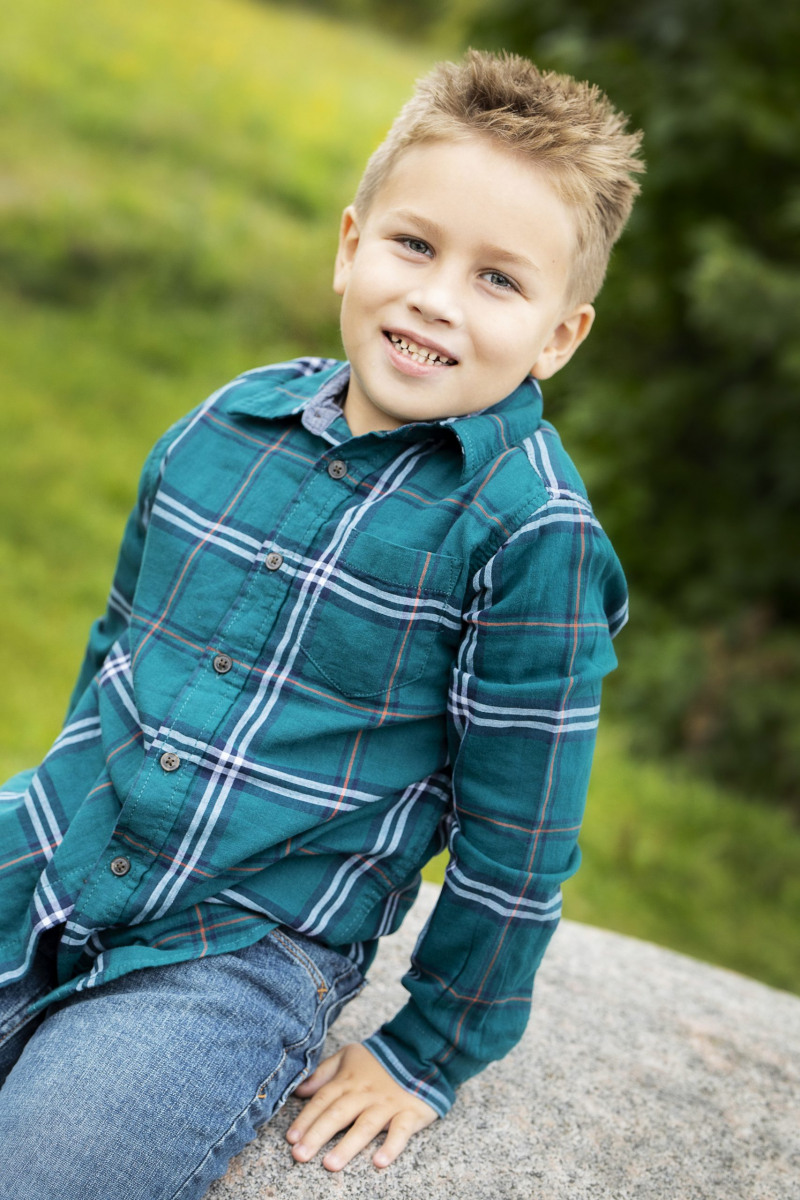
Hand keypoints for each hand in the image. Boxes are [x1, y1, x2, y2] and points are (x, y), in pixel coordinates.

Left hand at [286, 1042, 437, 1170]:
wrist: (419, 1051)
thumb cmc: (378, 1059)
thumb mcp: (348, 1056)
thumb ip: (324, 1073)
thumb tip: (299, 1090)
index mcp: (349, 1080)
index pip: (323, 1100)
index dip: (306, 1119)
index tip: (291, 1139)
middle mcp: (365, 1093)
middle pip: (338, 1114)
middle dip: (317, 1135)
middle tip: (300, 1155)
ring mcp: (387, 1104)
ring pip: (365, 1126)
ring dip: (347, 1145)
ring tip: (330, 1164)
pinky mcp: (409, 1113)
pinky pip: (400, 1131)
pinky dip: (391, 1146)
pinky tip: (379, 1161)